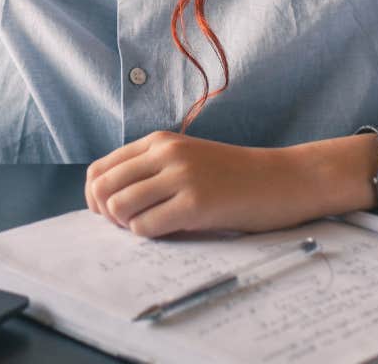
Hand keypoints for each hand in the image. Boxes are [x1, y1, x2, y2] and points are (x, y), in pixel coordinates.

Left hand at [85, 131, 306, 237]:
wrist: (282, 179)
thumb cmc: (234, 177)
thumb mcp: (187, 160)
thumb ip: (152, 171)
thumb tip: (108, 203)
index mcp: (159, 141)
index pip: (100, 168)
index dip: (95, 197)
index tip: (109, 215)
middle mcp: (165, 153)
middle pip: (103, 187)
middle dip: (105, 214)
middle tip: (127, 227)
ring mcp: (180, 176)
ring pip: (119, 206)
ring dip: (126, 226)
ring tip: (149, 229)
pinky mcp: (195, 203)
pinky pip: (146, 226)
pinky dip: (148, 236)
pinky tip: (169, 233)